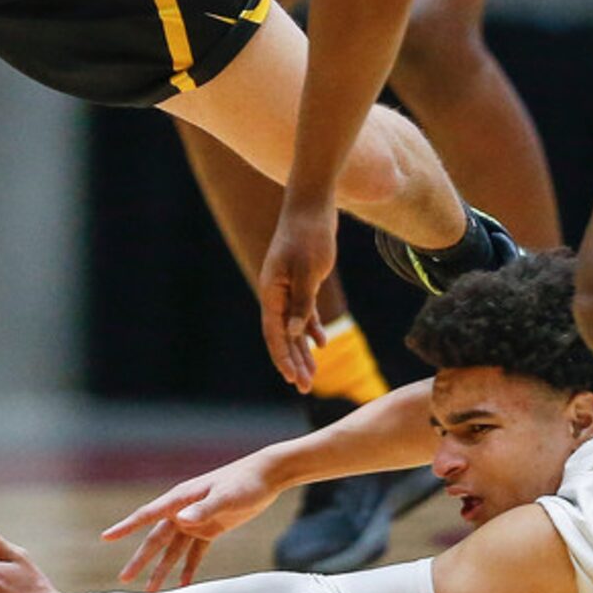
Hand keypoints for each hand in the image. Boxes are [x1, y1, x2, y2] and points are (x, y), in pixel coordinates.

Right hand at [99, 454, 283, 590]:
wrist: (265, 477)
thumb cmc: (244, 482)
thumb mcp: (226, 497)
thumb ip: (204, 509)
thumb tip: (181, 521)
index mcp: (181, 499)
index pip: (147, 515)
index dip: (125, 527)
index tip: (105, 537)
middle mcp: (183, 511)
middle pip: (156, 538)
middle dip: (140, 559)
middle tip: (124, 579)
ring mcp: (196, 521)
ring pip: (173, 550)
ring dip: (163, 569)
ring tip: (151, 592)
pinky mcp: (211, 529)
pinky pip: (195, 553)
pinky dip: (188, 568)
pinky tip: (182, 585)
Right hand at [260, 202, 336, 392]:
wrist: (313, 204)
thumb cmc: (310, 234)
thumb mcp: (309, 270)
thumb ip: (302, 302)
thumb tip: (294, 333)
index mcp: (271, 290)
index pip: (274, 332)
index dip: (282, 357)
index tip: (292, 379)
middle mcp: (275, 292)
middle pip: (282, 335)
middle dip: (293, 361)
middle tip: (304, 388)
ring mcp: (287, 286)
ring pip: (292, 326)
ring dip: (302, 350)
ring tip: (312, 376)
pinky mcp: (302, 280)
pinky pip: (303, 312)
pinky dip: (311, 328)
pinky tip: (321, 344)